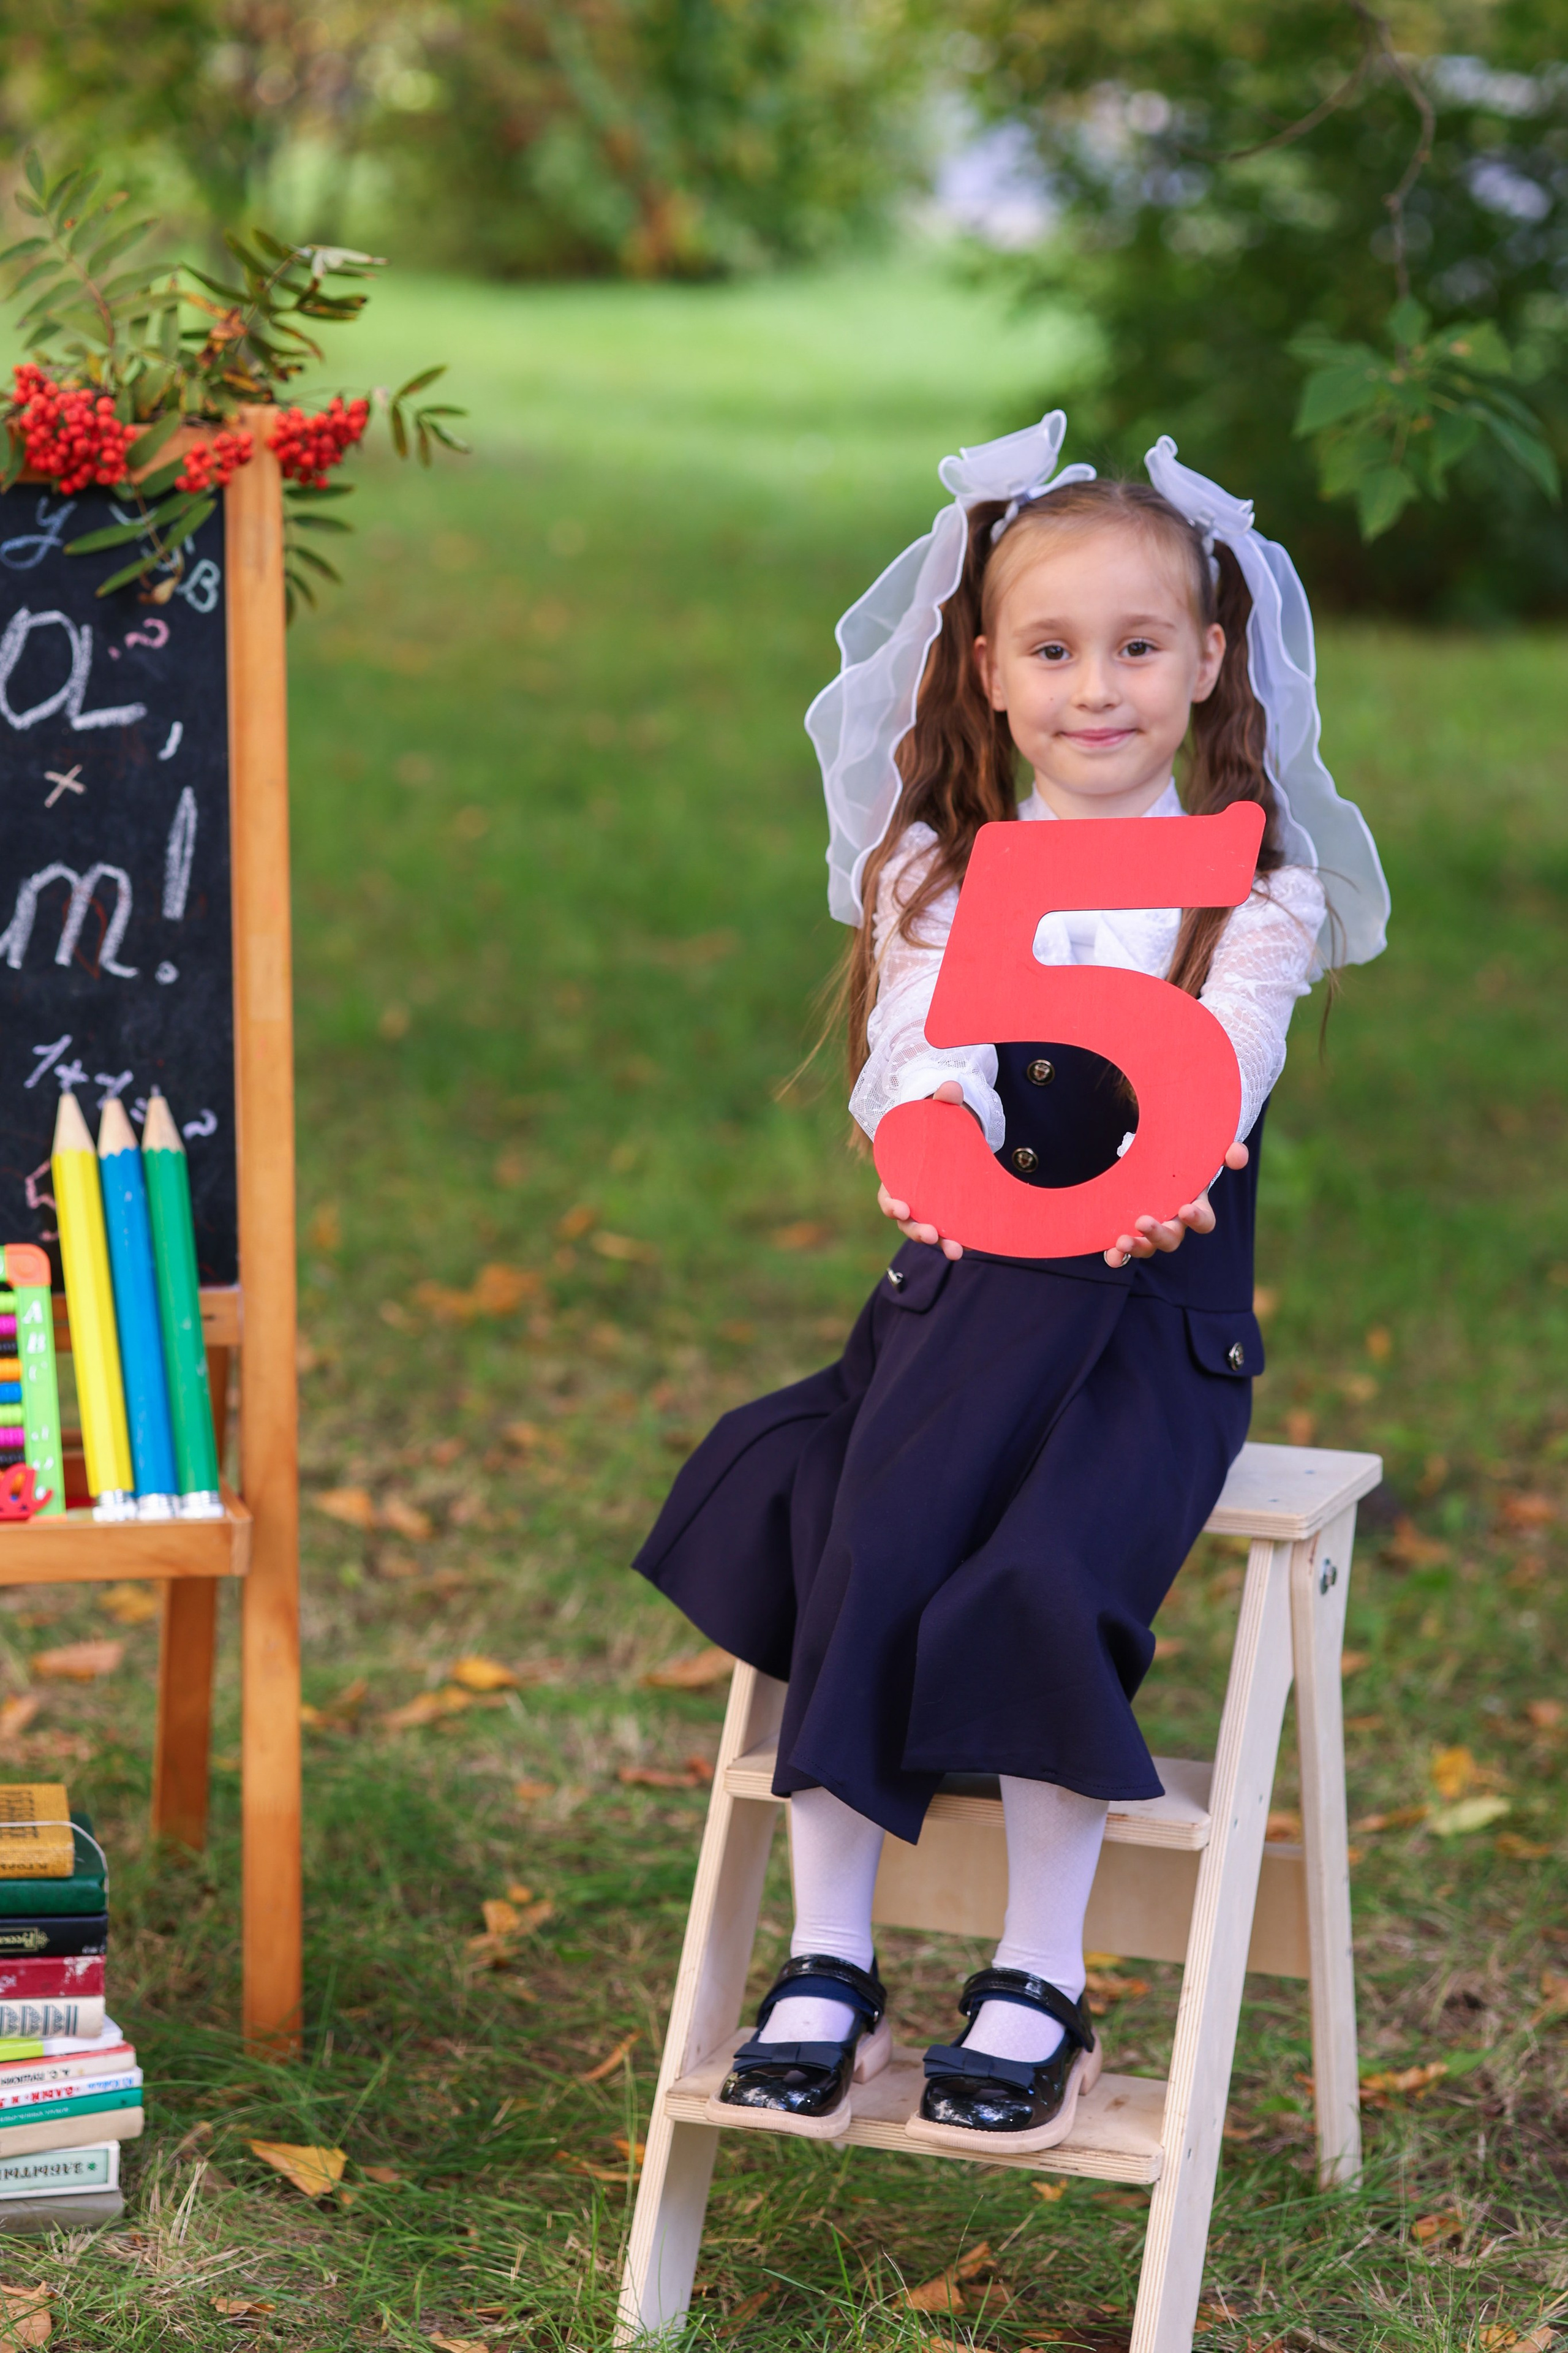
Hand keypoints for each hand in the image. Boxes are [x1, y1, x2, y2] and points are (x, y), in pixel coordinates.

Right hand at [877, 1080, 967, 1260]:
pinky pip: (948, 1231)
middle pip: (905, 1221)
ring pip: (925, 1231)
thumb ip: (942, 1099)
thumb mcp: (939, 1110)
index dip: (892, 1204)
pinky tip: (965, 1249)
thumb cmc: (937, 1124)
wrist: (954, 1136)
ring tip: (953, 1250)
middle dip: (916, 1230)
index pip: (888, 1194)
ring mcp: (928, 1208)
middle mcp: (909, 1197)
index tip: (902, 1209)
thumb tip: (950, 1087)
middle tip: (930, 1234)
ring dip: (938, 1242)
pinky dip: (955, 1241)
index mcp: (898, 1174)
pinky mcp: (947, 1214)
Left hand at [1104, 1140, 1248, 1267]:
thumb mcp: (1203, 1150)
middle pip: (1172, 1239)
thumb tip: (1237, 1156)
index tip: (1185, 1208)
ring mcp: (1149, 1228)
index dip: (1198, 1220)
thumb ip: (1227, 1150)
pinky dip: (1116, 1256)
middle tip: (1144, 1222)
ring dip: (1137, 1247)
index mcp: (1193, 1206)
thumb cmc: (1182, 1155)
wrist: (1150, 1153)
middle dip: (1159, 1234)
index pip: (1204, 1222)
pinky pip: (1123, 1250)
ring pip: (1147, 1247)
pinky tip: (1110, 1255)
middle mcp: (1172, 1222)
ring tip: (1122, 1241)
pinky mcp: (1127, 1229)